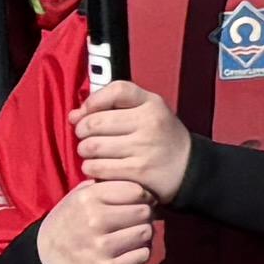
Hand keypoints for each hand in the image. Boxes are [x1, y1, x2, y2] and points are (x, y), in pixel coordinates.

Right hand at [33, 175, 164, 263]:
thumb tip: (132, 177)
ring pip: (145, 233)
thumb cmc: (67, 224)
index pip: (136, 190)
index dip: (144, 197)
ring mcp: (100, 246)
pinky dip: (141, 254)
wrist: (45, 261)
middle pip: (144, 211)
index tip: (140, 203)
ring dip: (144, 236)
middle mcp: (94, 219)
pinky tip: (132, 253)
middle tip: (137, 222)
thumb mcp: (76, 198)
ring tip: (134, 237)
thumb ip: (100, 185)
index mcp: (88, 198)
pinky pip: (141, 256)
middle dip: (145, 216)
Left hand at [69, 74, 195, 201]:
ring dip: (84, 151)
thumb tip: (73, 115)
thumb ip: (111, 106)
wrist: (189, 168)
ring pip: (93, 147)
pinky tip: (98, 167)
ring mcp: (144, 148)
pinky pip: (99, 168)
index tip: (86, 112)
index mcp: (152, 104)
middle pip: (95, 122)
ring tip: (91, 153)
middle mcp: (149, 123)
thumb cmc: (160, 137)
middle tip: (86, 137)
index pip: (115, 91)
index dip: (93, 101)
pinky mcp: (138, 172)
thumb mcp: (147, 110)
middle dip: (82, 131)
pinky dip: (91, 168)